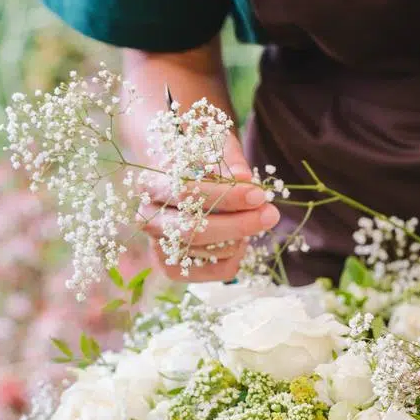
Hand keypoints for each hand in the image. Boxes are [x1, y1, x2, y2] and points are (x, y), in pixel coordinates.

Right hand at [140, 132, 279, 281]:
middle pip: (194, 229)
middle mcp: (148, 218)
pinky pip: (214, 271)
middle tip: (271, 214)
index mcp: (151, 185)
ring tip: (251, 220)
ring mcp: (157, 246)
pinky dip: (235, 257)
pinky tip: (239, 239)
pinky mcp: (172, 268)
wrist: (176, 183)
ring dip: (239, 238)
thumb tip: (244, 177)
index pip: (187, 193)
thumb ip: (229, 159)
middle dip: (238, 224)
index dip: (226, 196)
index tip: (259, 194)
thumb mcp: (213, 148)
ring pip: (207, 252)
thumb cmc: (199, 162)